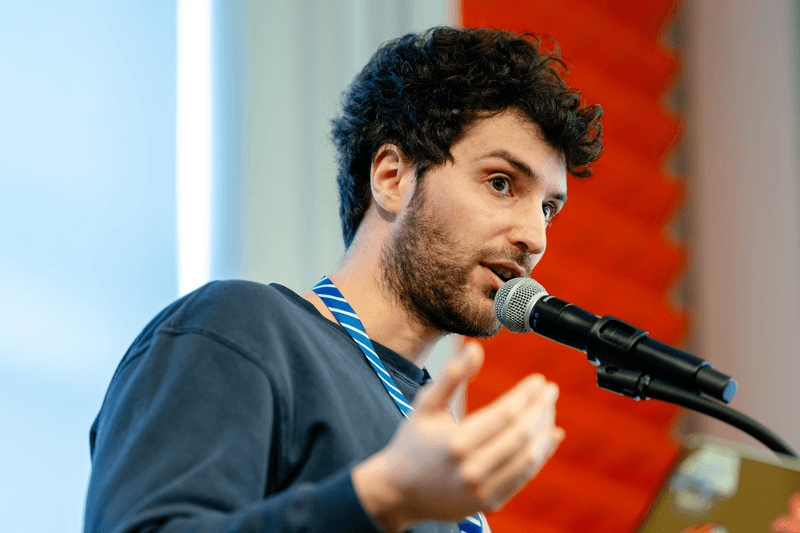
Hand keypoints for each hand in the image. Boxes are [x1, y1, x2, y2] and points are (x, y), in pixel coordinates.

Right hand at [352, 341, 564, 531]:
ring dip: (544, 429)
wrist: (400, 492)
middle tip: (550, 390)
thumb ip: (451, 376)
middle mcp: (471, 469)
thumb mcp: (426, 406)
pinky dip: (542, 454)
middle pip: (521, 434)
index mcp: (455, 443)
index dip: (527, 395)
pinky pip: (525, 476)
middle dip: (541, 408)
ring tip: (549, 408)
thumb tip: (475, 348)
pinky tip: (551, 434)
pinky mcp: (490, 503)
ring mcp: (482, 490)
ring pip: (528, 457)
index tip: (539, 379)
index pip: (505, 414)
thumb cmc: (412, 443)